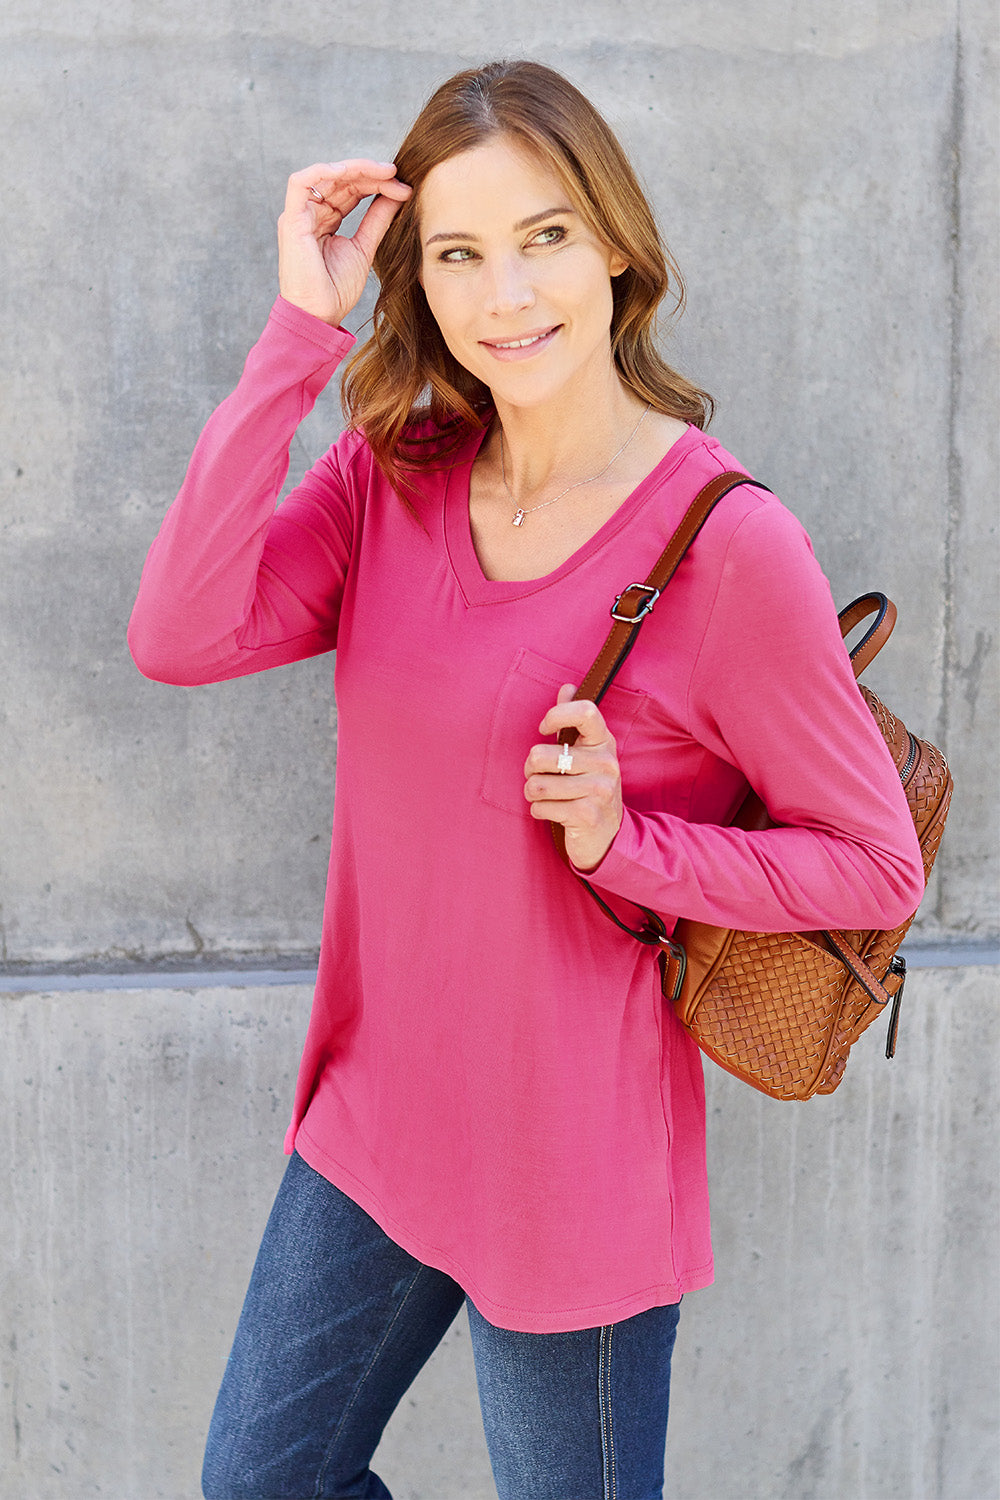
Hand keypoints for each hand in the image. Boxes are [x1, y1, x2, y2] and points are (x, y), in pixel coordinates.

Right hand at [277, 160, 411, 325]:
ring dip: (354, 169)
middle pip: (339, 179)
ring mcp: (299, 215)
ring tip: (382, 172)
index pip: (350, 189)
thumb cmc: (337, 290)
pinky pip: (300, 183)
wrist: (319, 315)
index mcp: (325, 220)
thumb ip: (378, 219)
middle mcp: (310, 213)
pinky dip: (323, 170)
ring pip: (324, 175)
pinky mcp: (291, 220)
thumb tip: (399, 193)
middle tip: (396, 174)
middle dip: (369, 173)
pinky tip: (348, 170)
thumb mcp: (365, 247)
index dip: (375, 183)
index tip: (402, 187)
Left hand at [524, 685, 623, 872]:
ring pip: (536, 785)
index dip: (556, 715)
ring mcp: (599, 790)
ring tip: (547, 797)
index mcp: (603, 742)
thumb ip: (574, 720)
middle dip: (530, 770)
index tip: (544, 729)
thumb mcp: (586, 753)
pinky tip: (554, 813)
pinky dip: (539, 812)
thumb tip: (567, 687)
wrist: (608, 835)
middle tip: (541, 777)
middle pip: (540, 755)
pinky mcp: (587, 814)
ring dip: (533, 794)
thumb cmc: (589, 787)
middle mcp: (606, 763)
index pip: (585, 712)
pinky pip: (540, 807)